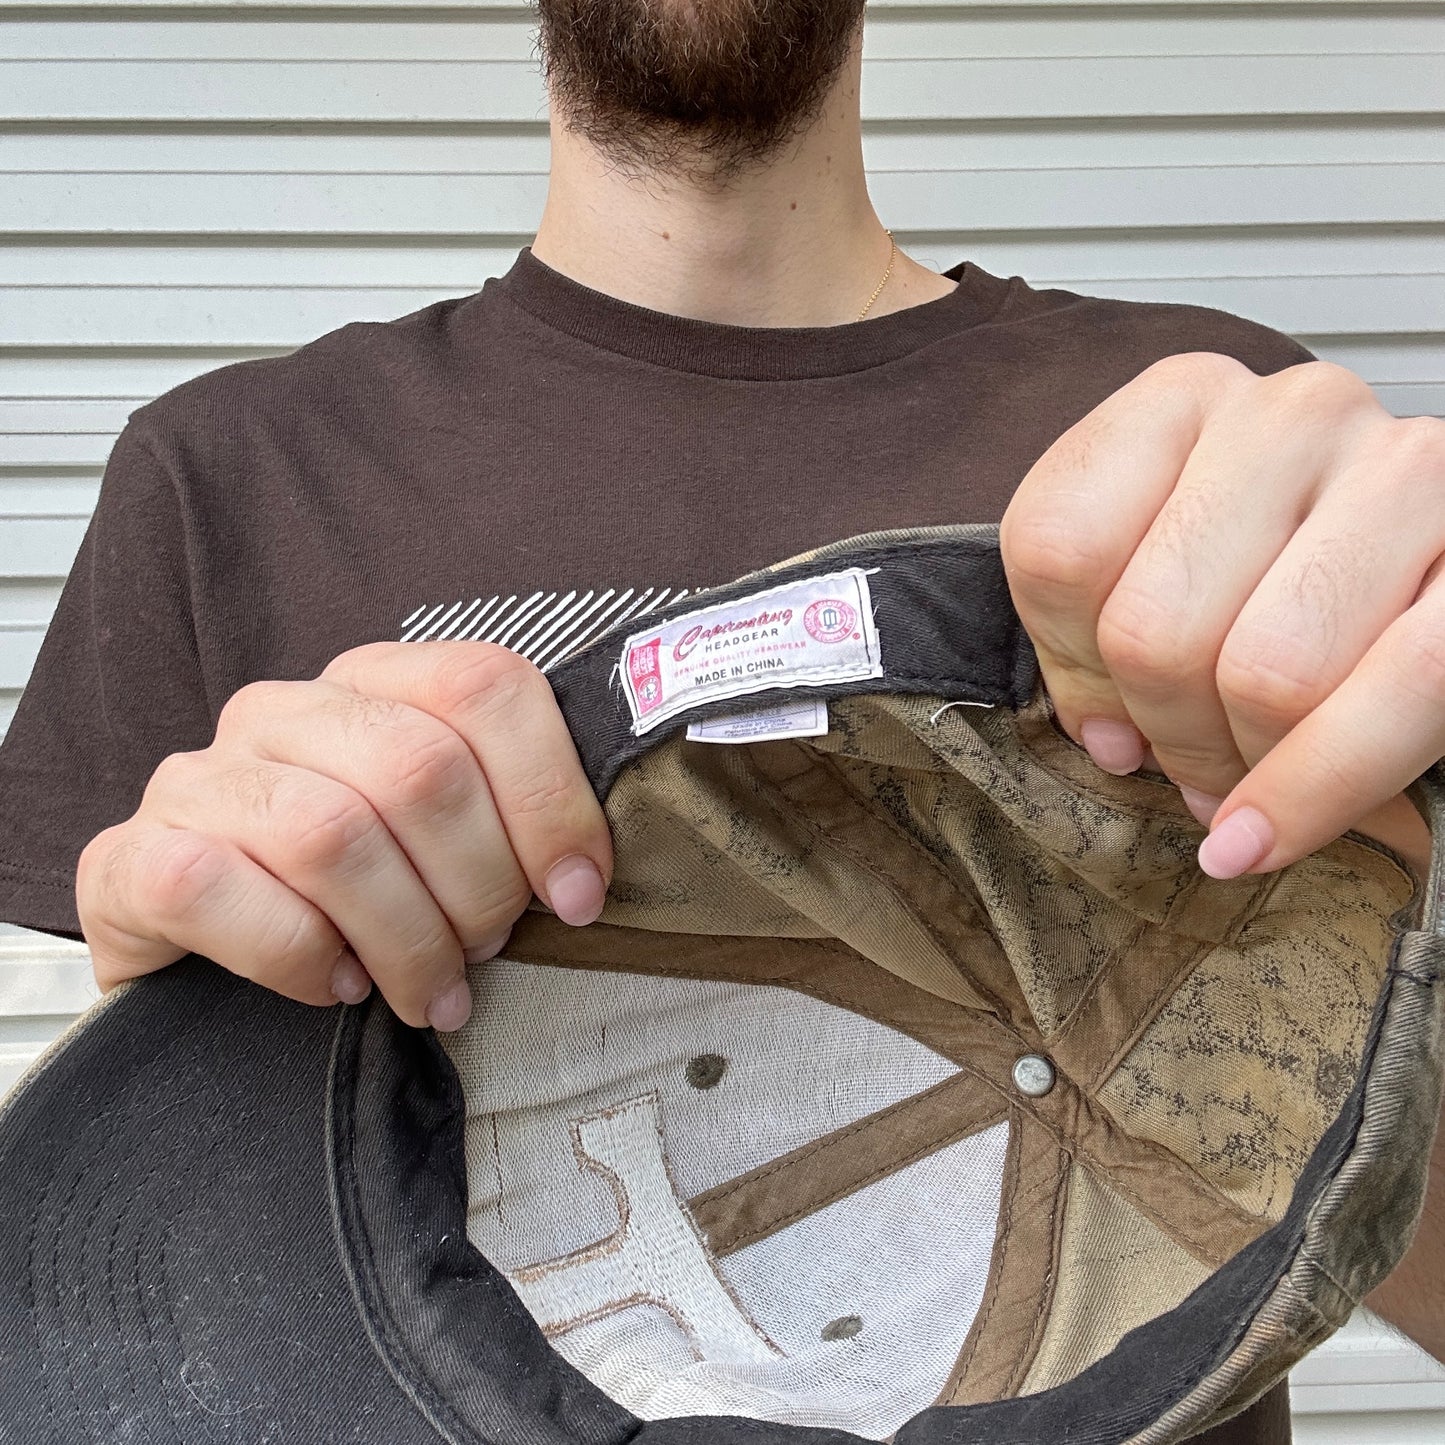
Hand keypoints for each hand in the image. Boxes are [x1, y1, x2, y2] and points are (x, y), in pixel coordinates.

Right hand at [74, 643, 612, 1030]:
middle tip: (487, 951)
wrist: (200, 956)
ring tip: (432, 992)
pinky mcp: (130, 857)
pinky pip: (219, 892)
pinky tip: (337, 987)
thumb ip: (503, 822)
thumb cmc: (350, 899)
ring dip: (406, 937)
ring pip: (332, 835)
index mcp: (372, 684)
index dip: (550, 796)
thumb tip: (583, 881)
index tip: (578, 896)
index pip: (485, 687)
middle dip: (480, 884)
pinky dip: (299, 957)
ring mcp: (199, 778)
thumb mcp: (438, 843)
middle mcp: (283, 712)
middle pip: (420, 769)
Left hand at [999, 352, 1442, 880]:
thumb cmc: (1274, 573)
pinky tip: (1262, 838)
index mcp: (1183, 399)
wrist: (1427, 555)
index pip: (1056, 547)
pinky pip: (1394, 695)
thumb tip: (1111, 742)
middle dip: (1167, 733)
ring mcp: (1404, 471)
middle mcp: (1294, 412)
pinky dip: (1313, 792)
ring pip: (1265, 674)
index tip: (1106, 706)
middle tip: (1195, 762)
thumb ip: (1096, 649)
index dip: (1067, 660)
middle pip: (1153, 630)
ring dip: (1245, 763)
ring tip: (1254, 767)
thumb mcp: (1150, 579)